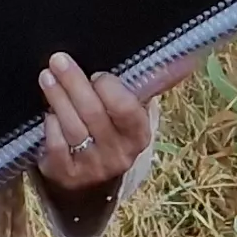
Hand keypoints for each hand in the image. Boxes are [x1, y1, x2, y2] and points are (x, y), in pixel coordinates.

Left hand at [34, 54, 156, 194]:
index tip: (97, 74)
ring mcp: (92, 167)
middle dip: (74, 82)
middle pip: (93, 113)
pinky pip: (55, 145)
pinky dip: (51, 126)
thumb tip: (188, 59)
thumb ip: (156, 82)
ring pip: (72, 126)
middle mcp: (119, 154)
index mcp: (139, 135)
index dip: (109, 89)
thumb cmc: (113, 129)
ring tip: (47, 77)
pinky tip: (48, 112)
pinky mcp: (67, 175)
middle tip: (58, 60)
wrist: (92, 178)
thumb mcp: (134, 108)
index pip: (127, 110)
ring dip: (57, 98)